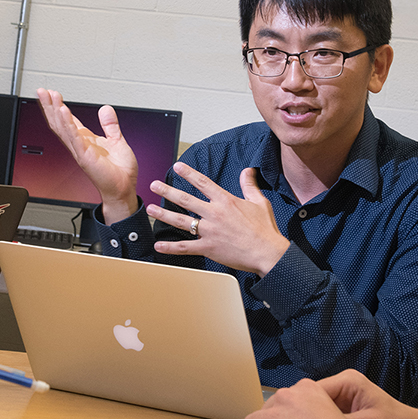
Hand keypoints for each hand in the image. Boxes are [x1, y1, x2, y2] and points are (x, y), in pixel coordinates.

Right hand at [36, 88, 139, 221]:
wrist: (124, 188)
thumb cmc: (120, 171)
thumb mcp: (117, 141)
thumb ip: (110, 125)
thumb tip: (106, 109)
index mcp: (86, 140)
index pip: (67, 120)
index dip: (58, 106)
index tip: (51, 93)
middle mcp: (80, 145)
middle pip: (59, 122)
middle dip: (50, 106)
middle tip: (42, 91)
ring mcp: (81, 151)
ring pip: (63, 128)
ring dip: (56, 112)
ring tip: (50, 97)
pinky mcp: (86, 157)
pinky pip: (75, 139)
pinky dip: (69, 125)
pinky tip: (64, 113)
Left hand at [149, 164, 289, 276]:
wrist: (267, 252)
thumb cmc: (265, 229)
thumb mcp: (260, 202)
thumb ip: (249, 185)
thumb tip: (248, 170)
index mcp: (226, 201)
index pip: (203, 183)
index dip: (189, 173)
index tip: (178, 166)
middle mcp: (214, 214)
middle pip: (186, 199)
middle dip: (167, 191)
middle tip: (155, 185)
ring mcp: (210, 231)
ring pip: (181, 221)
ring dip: (163, 214)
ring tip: (150, 209)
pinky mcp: (208, 248)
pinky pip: (185, 247)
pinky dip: (171, 248)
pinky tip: (158, 246)